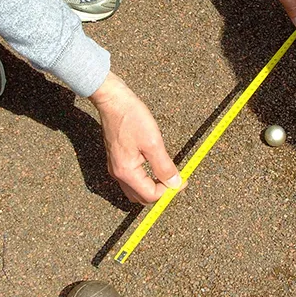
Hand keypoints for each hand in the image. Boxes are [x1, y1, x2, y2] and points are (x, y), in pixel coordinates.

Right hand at [89, 72, 181, 204]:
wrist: (112, 100)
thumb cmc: (131, 117)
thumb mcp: (153, 142)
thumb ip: (164, 166)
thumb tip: (174, 183)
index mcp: (126, 171)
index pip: (150, 195)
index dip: (169, 191)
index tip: (183, 180)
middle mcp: (118, 173)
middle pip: (141, 197)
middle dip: (160, 192)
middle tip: (176, 179)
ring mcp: (116, 167)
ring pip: (136, 190)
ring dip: (152, 187)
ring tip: (167, 175)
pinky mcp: (117, 160)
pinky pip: (132, 179)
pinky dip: (145, 179)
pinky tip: (155, 167)